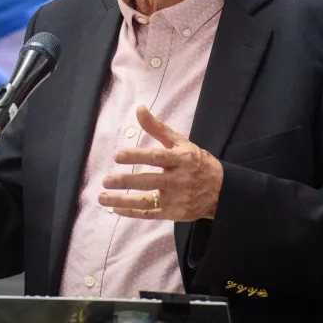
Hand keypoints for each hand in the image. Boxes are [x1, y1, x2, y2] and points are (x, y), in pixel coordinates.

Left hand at [98, 105, 223, 221]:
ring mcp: (175, 199)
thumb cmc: (195, 161)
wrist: (220, 190)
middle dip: (125, 181)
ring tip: (102, 197)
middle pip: (148, 181)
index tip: (117, 156)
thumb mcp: (180, 142)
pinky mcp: (172, 213)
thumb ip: (157, 128)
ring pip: (145, 200)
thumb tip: (139, 108)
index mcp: (181, 159)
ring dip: (121, 200)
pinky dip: (131, 212)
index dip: (136, 156)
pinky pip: (148, 214)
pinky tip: (115, 209)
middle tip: (105, 180)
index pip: (156, 157)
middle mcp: (178, 180)